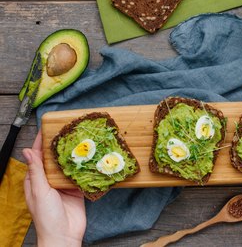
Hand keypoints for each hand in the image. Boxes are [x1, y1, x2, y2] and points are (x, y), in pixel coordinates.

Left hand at [23, 130, 85, 246]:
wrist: (64, 236)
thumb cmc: (47, 217)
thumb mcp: (40, 191)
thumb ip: (36, 171)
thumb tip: (28, 151)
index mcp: (36, 180)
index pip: (38, 157)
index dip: (42, 143)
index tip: (48, 129)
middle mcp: (49, 181)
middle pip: (55, 159)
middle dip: (61, 146)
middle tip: (69, 132)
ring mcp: (63, 185)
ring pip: (68, 166)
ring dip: (74, 156)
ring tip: (81, 141)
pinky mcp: (76, 190)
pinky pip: (81, 176)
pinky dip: (85, 168)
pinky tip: (90, 159)